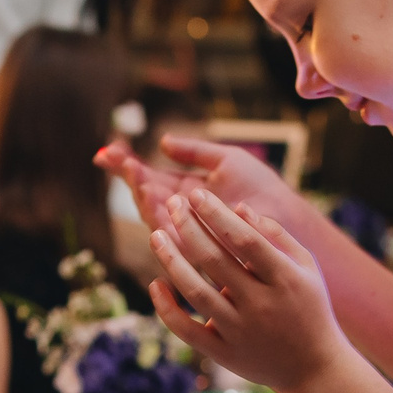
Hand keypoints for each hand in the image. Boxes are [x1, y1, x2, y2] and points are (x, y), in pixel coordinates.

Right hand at [97, 135, 304, 240]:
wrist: (287, 220)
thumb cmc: (262, 190)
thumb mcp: (226, 160)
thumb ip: (195, 151)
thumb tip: (162, 141)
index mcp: (184, 192)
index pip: (147, 178)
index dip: (125, 165)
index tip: (105, 152)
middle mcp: (180, 214)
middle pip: (144, 195)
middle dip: (130, 177)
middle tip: (118, 159)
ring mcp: (185, 233)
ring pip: (152, 214)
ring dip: (141, 194)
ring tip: (136, 175)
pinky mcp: (195, 250)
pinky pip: (169, 234)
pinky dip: (158, 217)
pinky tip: (151, 197)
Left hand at [146, 186, 350, 392]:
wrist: (315, 368)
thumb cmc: (309, 307)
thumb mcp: (306, 267)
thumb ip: (275, 234)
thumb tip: (237, 206)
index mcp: (285, 279)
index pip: (243, 239)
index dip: (216, 214)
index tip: (195, 193)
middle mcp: (261, 305)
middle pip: (214, 260)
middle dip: (188, 226)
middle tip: (172, 203)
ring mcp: (240, 331)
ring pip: (195, 290)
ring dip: (170, 259)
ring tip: (156, 234)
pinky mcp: (224, 354)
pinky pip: (186, 330)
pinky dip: (166, 307)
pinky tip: (155, 283)